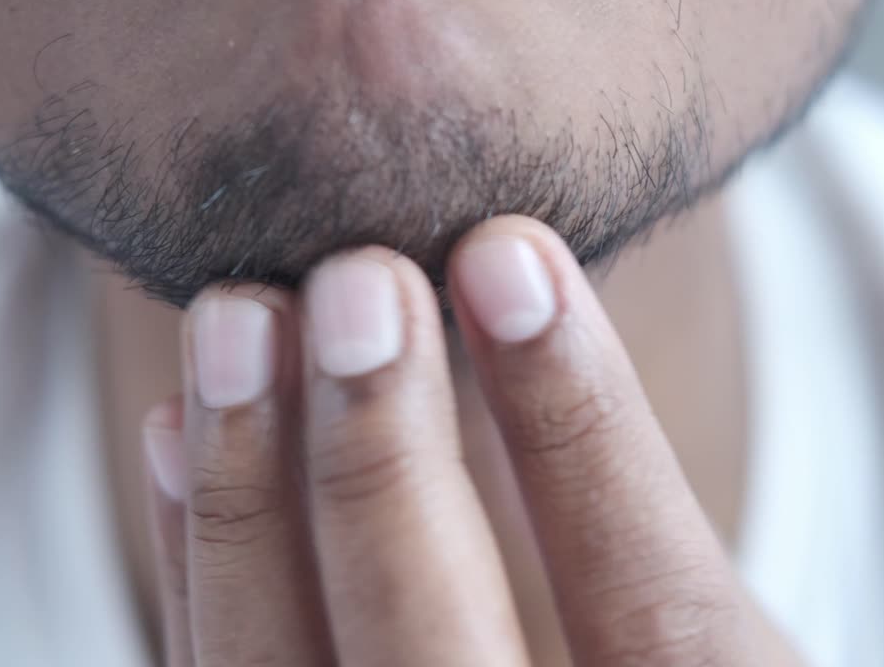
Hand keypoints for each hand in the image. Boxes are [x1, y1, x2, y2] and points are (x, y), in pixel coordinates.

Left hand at [141, 216, 785, 665]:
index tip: (512, 258)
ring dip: (247, 491)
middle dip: (383, 460)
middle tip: (361, 282)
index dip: (582, 428)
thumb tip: (509, 290)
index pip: (652, 607)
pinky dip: (199, 557)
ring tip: (240, 322)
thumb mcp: (701, 611)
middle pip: (433, 656)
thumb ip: (612, 495)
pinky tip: (182, 430)